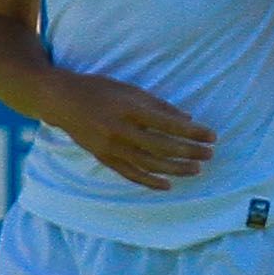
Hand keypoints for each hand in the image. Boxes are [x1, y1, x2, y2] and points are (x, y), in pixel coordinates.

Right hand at [50, 74, 216, 189]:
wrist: (61, 101)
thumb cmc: (99, 90)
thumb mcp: (130, 89)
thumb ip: (158, 105)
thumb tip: (187, 120)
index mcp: (129, 109)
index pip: (168, 124)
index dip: (192, 132)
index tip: (211, 136)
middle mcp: (121, 130)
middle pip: (162, 146)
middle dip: (189, 152)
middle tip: (209, 154)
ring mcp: (111, 147)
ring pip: (149, 164)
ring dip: (175, 169)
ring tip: (196, 170)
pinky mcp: (104, 158)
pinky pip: (130, 174)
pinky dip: (149, 181)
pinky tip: (167, 185)